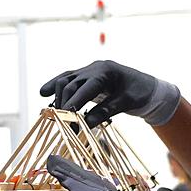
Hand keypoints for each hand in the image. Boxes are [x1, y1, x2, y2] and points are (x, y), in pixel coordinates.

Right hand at [39, 60, 180, 127]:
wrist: (146, 86)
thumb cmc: (139, 93)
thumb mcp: (125, 103)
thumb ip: (106, 111)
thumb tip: (86, 123)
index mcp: (106, 71)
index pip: (85, 87)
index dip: (74, 102)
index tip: (66, 117)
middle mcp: (94, 68)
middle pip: (71, 83)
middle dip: (64, 103)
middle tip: (63, 123)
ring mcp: (88, 70)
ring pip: (66, 79)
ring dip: (58, 95)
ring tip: (54, 113)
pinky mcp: (85, 76)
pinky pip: (67, 79)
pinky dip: (56, 86)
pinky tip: (44, 93)